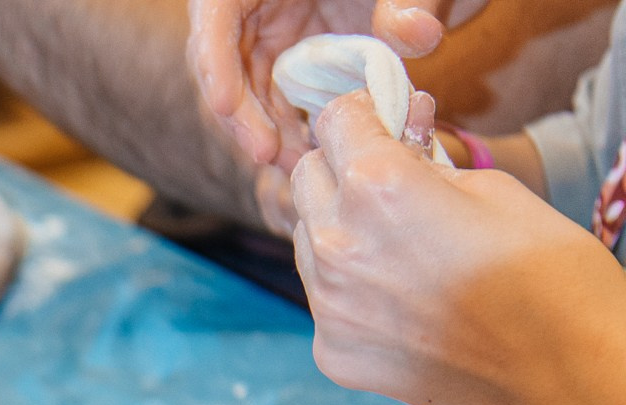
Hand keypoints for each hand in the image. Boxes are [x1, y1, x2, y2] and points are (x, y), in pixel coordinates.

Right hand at [188, 0, 449, 171]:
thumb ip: (409, 0)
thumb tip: (418, 36)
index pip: (215, 12)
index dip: (215, 60)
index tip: (225, 106)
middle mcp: (255, 3)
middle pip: (221, 59)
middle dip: (241, 112)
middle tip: (269, 153)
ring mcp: (269, 30)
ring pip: (243, 87)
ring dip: (262, 128)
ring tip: (294, 160)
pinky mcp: (287, 55)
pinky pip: (274, 96)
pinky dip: (286, 125)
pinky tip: (308, 148)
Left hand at [290, 91, 625, 404]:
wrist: (562, 378)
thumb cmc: (550, 277)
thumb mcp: (496, 190)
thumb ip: (429, 164)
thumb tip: (401, 139)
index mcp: (378, 188)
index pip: (335, 122)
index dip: (362, 115)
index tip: (381, 121)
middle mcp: (337, 244)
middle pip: (307, 178)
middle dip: (343, 168)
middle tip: (389, 179)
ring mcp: (328, 305)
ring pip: (307, 240)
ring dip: (339, 228)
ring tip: (400, 243)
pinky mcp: (331, 351)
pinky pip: (323, 298)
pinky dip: (350, 287)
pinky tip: (402, 297)